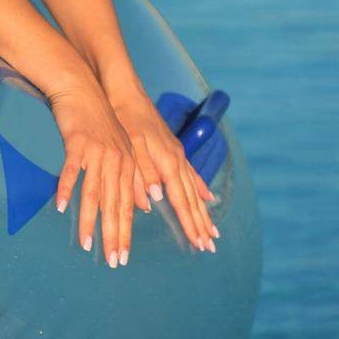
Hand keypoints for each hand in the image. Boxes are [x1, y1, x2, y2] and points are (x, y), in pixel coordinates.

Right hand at [46, 71, 136, 267]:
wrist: (81, 87)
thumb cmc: (99, 119)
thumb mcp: (119, 148)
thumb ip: (130, 178)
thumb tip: (142, 207)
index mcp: (127, 164)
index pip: (128, 206)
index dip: (126, 233)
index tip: (122, 257)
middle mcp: (116, 160)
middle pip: (115, 205)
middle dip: (114, 235)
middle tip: (112, 261)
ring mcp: (97, 151)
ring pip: (94, 192)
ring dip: (90, 220)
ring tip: (87, 244)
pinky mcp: (77, 142)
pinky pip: (71, 169)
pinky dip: (66, 188)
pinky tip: (61, 206)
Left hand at [108, 86, 218, 253]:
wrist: (126, 92)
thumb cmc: (125, 118)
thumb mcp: (130, 145)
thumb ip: (142, 173)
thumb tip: (154, 200)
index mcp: (167, 162)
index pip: (181, 200)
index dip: (190, 223)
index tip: (200, 243)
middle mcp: (177, 159)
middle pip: (192, 198)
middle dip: (201, 223)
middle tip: (211, 246)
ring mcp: (177, 153)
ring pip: (194, 188)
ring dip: (203, 211)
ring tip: (213, 230)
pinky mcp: (173, 148)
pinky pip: (191, 173)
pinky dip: (200, 188)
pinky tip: (207, 197)